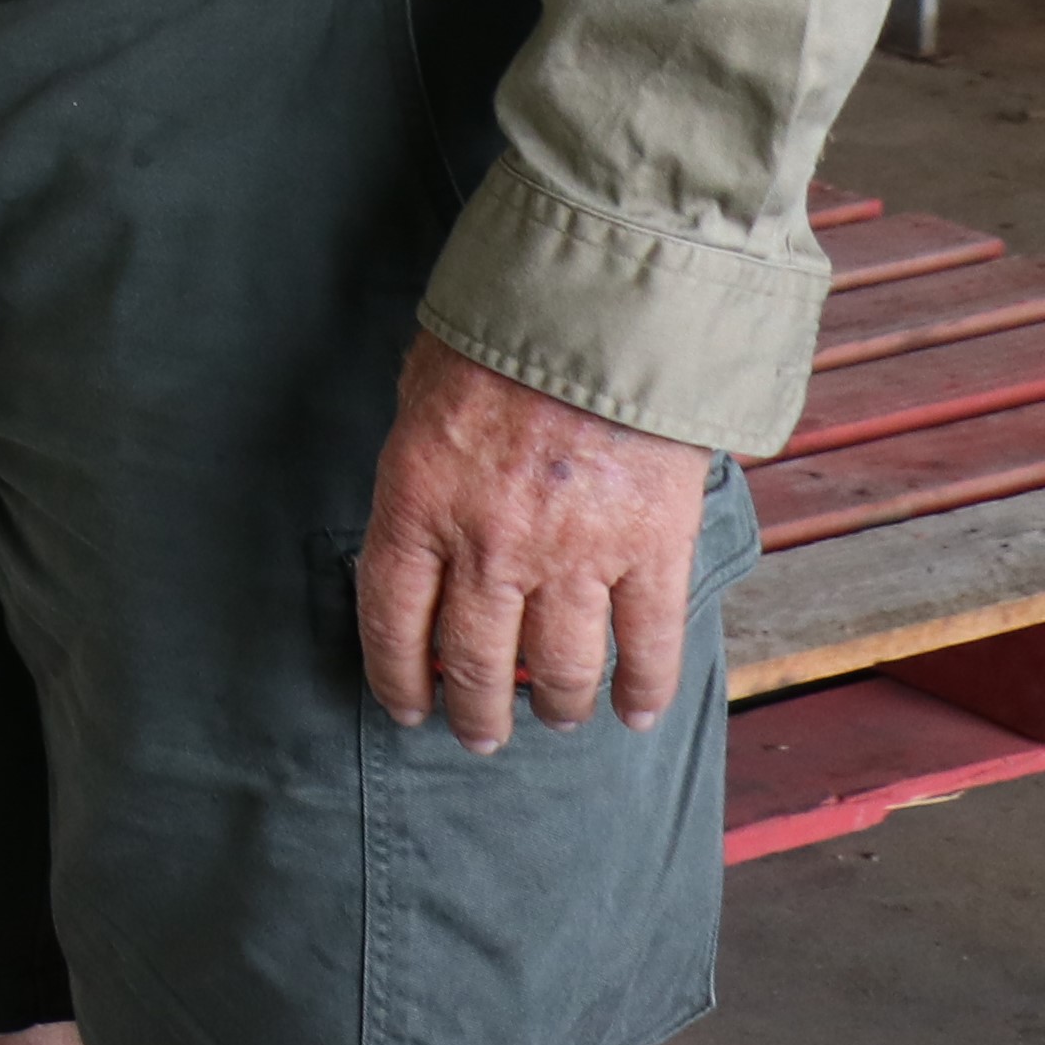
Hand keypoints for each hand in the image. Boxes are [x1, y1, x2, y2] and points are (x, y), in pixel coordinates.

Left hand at [353, 334, 712, 752]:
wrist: (598, 309)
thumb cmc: (497, 337)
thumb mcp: (419, 393)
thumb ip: (422, 467)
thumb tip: (425, 520)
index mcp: (418, 504)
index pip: (394, 621)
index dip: (399, 678)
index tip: (409, 708)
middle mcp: (489, 547)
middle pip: (477, 663)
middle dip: (478, 712)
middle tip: (481, 735)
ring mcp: (573, 556)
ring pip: (562, 668)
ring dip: (559, 706)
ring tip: (557, 718)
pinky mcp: (650, 551)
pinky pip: (648, 644)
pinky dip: (643, 688)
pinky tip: (636, 713)